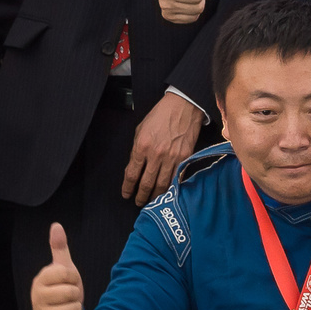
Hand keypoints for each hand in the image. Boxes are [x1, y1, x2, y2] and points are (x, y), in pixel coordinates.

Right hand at [32, 221, 84, 309]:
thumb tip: (56, 225)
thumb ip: (59, 248)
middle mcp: (37, 296)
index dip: (73, 278)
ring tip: (66, 309)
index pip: (68, 273)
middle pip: (72, 292)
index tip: (67, 282)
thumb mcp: (62, 269)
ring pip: (74, 308)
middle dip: (75, 295)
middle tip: (67, 298)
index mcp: (40, 279)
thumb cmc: (60, 290)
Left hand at [121, 91, 203, 205]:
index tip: (126, 194)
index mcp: (142, 146)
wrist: (183, 107)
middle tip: (138, 203)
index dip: (128, 188)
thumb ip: (137, 149)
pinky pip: (176, 178)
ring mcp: (172, 158)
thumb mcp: (141, 130)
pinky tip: (167, 194)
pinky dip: (170, 188)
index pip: (132, 174)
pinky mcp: (185, 158)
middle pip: (146, 183)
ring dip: (155, 196)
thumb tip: (135, 167)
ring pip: (162, 185)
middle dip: (140, 196)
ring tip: (151, 202)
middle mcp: (156, 155)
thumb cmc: (160, 116)